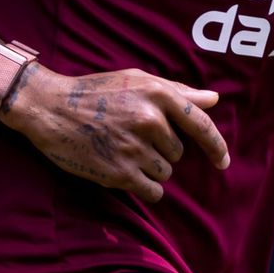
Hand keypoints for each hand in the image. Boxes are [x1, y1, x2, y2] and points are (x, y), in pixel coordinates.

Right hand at [4, 65, 228, 203]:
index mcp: (158, 94)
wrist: (50, 108)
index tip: (223, 162)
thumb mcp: (137, 80)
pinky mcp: (120, 173)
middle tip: (131, 137)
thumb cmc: (96, 92)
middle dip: (161, 150)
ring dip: (149, 168)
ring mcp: (135, 148)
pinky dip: (144, 187)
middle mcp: (150, 120)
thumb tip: (214, 100)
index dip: (216, 146)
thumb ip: (177, 92)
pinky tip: (123, 171)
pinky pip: (153, 192)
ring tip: (122, 150)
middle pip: (178, 152)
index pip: (201, 125)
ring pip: (165, 173)